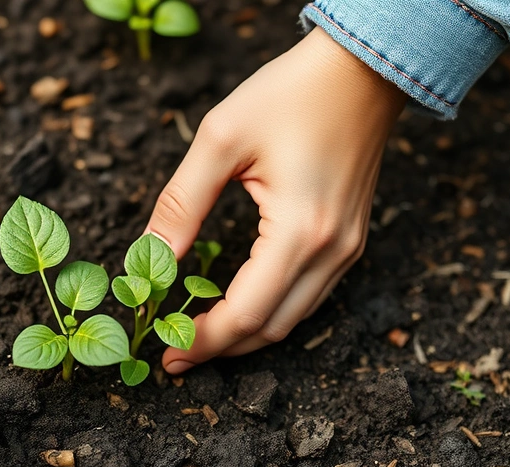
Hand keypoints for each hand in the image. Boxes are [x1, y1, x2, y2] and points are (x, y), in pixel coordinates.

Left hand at [147, 27, 406, 373]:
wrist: (362, 68)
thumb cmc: (290, 92)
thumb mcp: (220, 139)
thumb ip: (181, 204)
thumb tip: (146, 257)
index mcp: (300, 230)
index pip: (246, 313)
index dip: (204, 341)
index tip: (166, 353)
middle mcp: (331, 250)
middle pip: (271, 328)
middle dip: (220, 349)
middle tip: (174, 356)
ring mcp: (347, 249)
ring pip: (293, 319)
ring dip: (245, 336)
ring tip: (199, 338)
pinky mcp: (349, 240)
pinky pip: (308, 296)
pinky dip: (270, 312)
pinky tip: (236, 307)